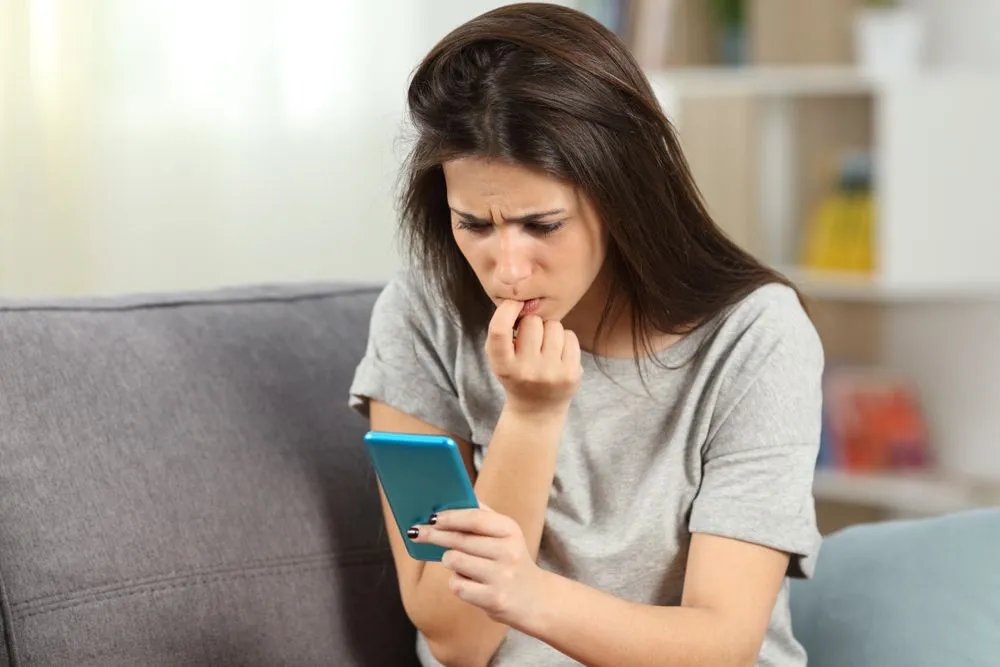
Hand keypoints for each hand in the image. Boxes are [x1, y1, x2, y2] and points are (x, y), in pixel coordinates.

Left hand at [410, 503, 547, 628]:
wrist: (534, 599)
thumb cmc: (510, 560)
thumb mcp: (505, 534)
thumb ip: (481, 515)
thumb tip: (449, 499)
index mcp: (510, 530)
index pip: (475, 518)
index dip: (450, 517)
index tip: (431, 516)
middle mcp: (508, 552)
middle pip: (459, 540)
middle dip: (434, 535)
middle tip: (416, 532)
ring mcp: (502, 577)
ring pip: (454, 561)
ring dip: (449, 561)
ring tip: (458, 562)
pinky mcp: (493, 599)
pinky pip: (458, 586)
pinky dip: (458, 583)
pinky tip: (470, 582)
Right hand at [486, 300, 581, 415]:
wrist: (537, 410)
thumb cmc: (516, 374)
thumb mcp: (499, 359)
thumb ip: (502, 332)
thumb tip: (522, 300)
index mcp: (503, 366)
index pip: (499, 330)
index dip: (507, 310)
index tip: (514, 304)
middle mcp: (526, 371)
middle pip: (532, 322)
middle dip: (533, 324)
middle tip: (532, 339)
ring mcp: (550, 373)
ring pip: (554, 326)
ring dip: (550, 331)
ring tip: (546, 347)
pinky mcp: (571, 374)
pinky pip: (570, 336)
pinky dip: (565, 339)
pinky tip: (558, 354)